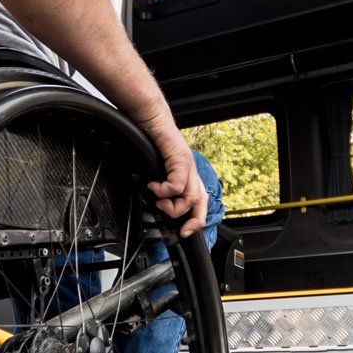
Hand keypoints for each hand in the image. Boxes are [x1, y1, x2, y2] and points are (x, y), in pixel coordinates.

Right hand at [142, 115, 207, 237]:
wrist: (151, 120)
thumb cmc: (153, 142)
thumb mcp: (157, 170)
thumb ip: (161, 186)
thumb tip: (156, 203)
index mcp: (188, 175)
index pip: (200, 202)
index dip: (196, 220)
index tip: (184, 232)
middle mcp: (192, 171)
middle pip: (201, 202)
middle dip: (194, 221)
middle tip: (181, 230)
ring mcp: (188, 165)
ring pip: (190, 197)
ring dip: (172, 206)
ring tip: (158, 200)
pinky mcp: (181, 159)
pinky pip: (177, 184)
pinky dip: (164, 191)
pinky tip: (153, 186)